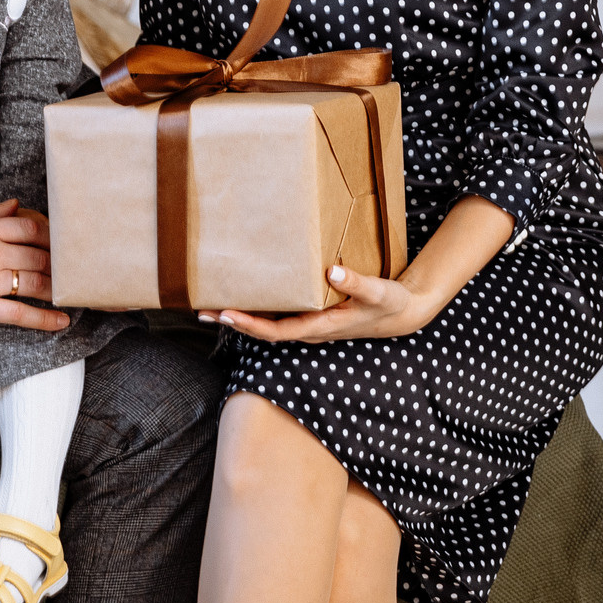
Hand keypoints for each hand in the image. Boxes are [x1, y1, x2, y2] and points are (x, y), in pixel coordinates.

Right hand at [0, 200, 65, 330]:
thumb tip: (17, 205)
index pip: (29, 228)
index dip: (50, 233)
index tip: (59, 239)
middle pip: (37, 255)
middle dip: (58, 260)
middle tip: (72, 265)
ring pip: (34, 283)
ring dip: (57, 287)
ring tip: (71, 289)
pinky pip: (19, 314)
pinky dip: (44, 319)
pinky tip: (62, 321)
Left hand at [201, 264, 441, 342]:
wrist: (400, 314)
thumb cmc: (389, 303)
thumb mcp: (379, 292)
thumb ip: (358, 282)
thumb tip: (333, 270)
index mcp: (321, 327)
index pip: (276, 332)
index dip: (250, 325)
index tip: (227, 314)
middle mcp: (309, 330)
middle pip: (262, 330)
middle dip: (233, 322)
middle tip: (202, 310)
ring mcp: (308, 324)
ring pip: (267, 324)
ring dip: (240, 316)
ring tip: (211, 304)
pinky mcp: (310, 316)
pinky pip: (277, 315)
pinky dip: (257, 308)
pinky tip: (243, 296)